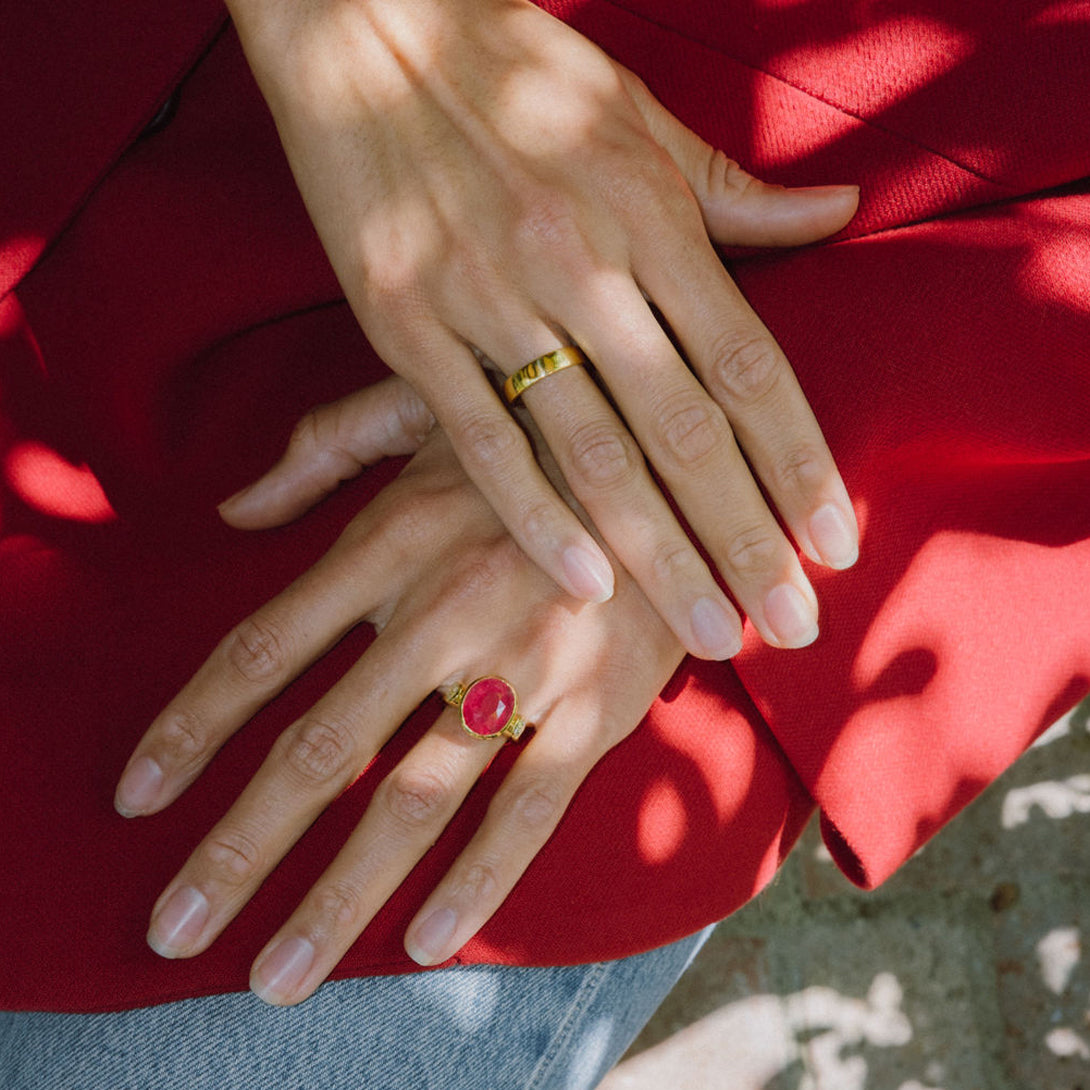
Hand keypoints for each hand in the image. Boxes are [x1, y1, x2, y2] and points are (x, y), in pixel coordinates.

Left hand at [116, 381, 684, 1004]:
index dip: (192, 727)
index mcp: (393, 536)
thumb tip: (230, 508)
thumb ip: (323, 449)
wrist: (684, 456)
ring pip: (414, 800)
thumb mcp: (429, 411)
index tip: (136, 797)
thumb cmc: (541, 437)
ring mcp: (523, 667)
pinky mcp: (598, 707)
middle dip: (238, 848)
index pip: (264, 647)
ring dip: (337, 897)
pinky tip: (424, 943)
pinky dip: (476, 881)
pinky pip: (529, 811)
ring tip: (275, 977)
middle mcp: (443, 610)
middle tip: (172, 930)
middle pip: (318, 748)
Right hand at [223, 0, 859, 656]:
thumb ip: (737, 192)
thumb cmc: (515, 69)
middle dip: (746, 540)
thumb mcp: (640, 119)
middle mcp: (583, 265)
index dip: (801, 463)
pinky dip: (530, 515)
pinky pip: (476, 436)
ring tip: (708, 635)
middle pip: (687, 431)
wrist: (366, 21)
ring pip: (592, 452)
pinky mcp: (406, 324)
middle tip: (793, 629)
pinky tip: (583, 585)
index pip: (751, 366)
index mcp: (651, 217)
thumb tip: (842, 210)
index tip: (837, 543)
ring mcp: (490, 298)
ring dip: (658, 554)